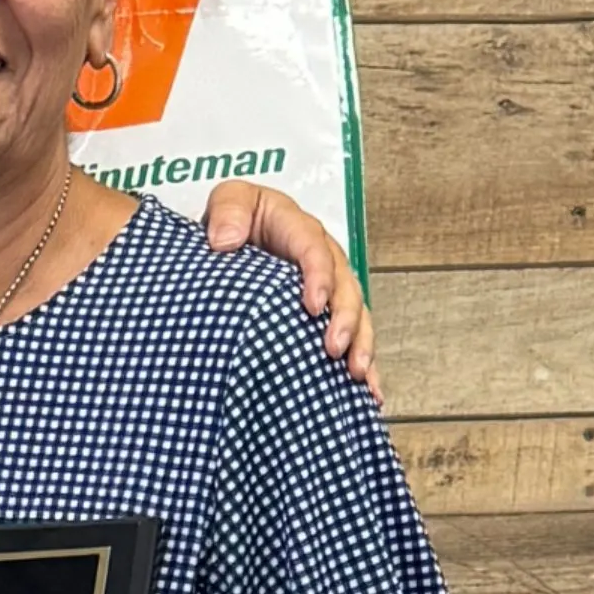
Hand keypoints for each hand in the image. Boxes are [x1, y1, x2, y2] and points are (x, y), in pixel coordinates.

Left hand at [201, 182, 374, 391]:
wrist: (230, 240)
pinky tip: (368, 393)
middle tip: (334, 348)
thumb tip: (225, 241)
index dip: (318, 277)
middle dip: (345, 319)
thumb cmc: (233, 218)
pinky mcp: (327, 315)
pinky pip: (352, 339)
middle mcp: (322, 259)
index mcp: (298, 228)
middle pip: (344, 287)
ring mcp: (329, 289)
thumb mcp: (229, 200)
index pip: (314, 249)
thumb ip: (227, 210)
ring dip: (360, 345)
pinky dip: (363, 365)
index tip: (312, 306)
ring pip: (356, 316)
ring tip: (356, 373)